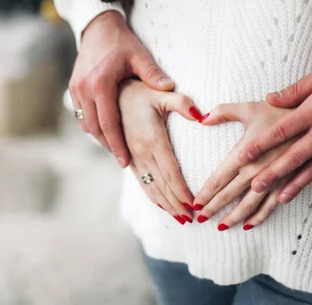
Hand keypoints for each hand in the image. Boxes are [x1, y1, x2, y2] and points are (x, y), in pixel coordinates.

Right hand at [69, 11, 174, 167]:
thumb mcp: (139, 55)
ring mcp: (76, 89)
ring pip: (87, 123)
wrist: (98, 27)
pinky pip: (82, 114)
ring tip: (116, 150)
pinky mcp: (73, 88)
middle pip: (95, 127)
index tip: (125, 161)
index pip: (108, 123)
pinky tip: (105, 132)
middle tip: (123, 161)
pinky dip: (93, 125)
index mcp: (100, 84)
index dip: (117, 144)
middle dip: (109, 146)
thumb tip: (170, 88)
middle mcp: (84, 89)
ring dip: (100, 137)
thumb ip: (153, 74)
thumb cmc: (122, 42)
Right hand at [118, 79, 201, 223]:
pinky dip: (153, 197)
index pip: (171, 173)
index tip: (195, 206)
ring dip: (166, 205)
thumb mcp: (162, 93)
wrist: (111, 92)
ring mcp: (132, 157)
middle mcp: (141, 152)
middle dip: (177, 205)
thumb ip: (182, 103)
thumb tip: (201, 115)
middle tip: (193, 219)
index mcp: (152, 139)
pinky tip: (163, 206)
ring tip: (181, 218)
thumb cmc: (141, 91)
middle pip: (162, 186)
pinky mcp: (128, 158)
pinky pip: (141, 182)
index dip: (182, 192)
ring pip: (151, 188)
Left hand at [193, 102, 296, 228]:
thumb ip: (222, 112)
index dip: (205, 193)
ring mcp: (272, 180)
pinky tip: (249, 225)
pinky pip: (271, 206)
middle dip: (212, 208)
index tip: (194, 204)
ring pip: (248, 206)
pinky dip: (259, 217)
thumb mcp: (249, 108)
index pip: (218, 179)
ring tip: (221, 226)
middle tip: (200, 218)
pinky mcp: (288, 184)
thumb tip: (201, 118)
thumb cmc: (279, 111)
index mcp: (243, 154)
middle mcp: (256, 171)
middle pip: (228, 195)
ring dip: (233, 218)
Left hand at [237, 52, 311, 203]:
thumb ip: (295, 90)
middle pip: (295, 155)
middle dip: (273, 172)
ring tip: (278, 198)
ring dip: (295, 184)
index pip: (282, 130)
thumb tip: (270, 98)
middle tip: (254, 186)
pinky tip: (303, 185)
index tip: (243, 155)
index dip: (261, 144)